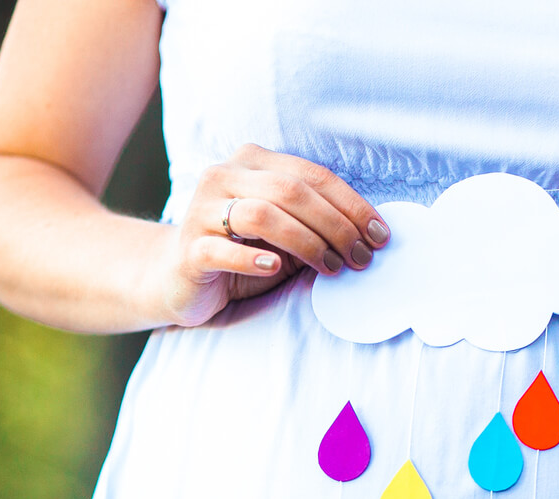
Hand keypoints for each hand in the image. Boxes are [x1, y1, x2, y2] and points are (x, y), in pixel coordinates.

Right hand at [151, 144, 390, 326]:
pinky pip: (223, 248)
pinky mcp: (189, 248)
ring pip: (262, 215)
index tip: (380, 235)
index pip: (313, 176)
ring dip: (307, 243)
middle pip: (291, 191)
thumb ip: (317, 223)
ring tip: (332, 267)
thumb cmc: (244, 252)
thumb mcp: (287, 233)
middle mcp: (224, 176)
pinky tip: (276, 267)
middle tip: (361, 257)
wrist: (177, 277)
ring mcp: (202, 210)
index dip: (352, 204)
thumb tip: (370, 235)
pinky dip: (254, 258)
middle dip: (335, 225)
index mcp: (253, 162)